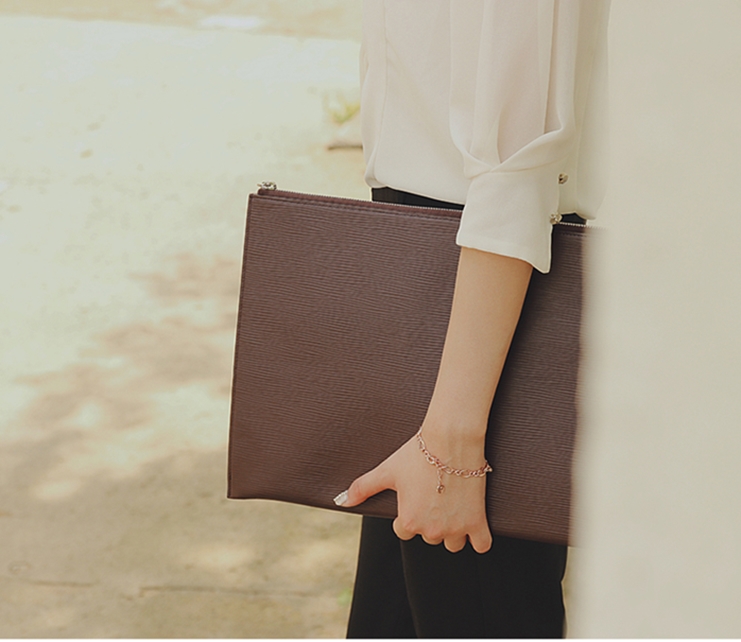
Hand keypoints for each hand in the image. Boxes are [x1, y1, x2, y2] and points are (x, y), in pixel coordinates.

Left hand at [338, 428, 492, 553]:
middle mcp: (431, 530)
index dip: (408, 513)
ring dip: (453, 531)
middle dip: (431, 521)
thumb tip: (340, 501)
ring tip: (451, 506)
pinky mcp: (477, 522)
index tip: (416, 497)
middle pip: (429, 537)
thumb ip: (362, 488)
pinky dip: (478, 538)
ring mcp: (456, 528)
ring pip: (453, 543)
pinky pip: (481, 545)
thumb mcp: (387, 470)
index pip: (404, 531)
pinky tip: (473, 524)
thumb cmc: (417, 453)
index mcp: (408, 521)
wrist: (450, 439)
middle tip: (434, 496)